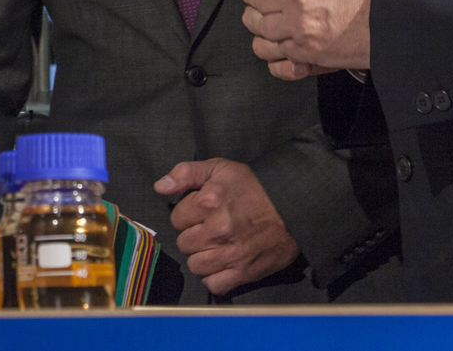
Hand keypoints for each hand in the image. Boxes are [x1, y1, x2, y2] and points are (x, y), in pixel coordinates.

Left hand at [152, 159, 299, 295]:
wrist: (292, 207)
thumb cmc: (253, 186)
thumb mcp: (220, 168)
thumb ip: (185, 173)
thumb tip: (159, 187)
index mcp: (208, 202)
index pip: (176, 218)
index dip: (187, 214)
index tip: (201, 212)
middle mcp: (217, 230)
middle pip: (184, 243)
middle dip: (193, 236)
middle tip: (209, 229)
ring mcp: (230, 254)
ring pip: (195, 265)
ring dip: (202, 257)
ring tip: (215, 246)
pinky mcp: (243, 273)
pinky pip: (213, 284)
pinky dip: (214, 277)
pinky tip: (221, 264)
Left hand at [241, 0, 385, 77]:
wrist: (395, 18)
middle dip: (255, 2)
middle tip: (255, 5)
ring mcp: (298, 23)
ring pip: (260, 25)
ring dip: (259, 26)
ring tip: (262, 25)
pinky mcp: (305, 50)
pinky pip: (273, 51)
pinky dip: (271, 49)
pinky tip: (273, 46)